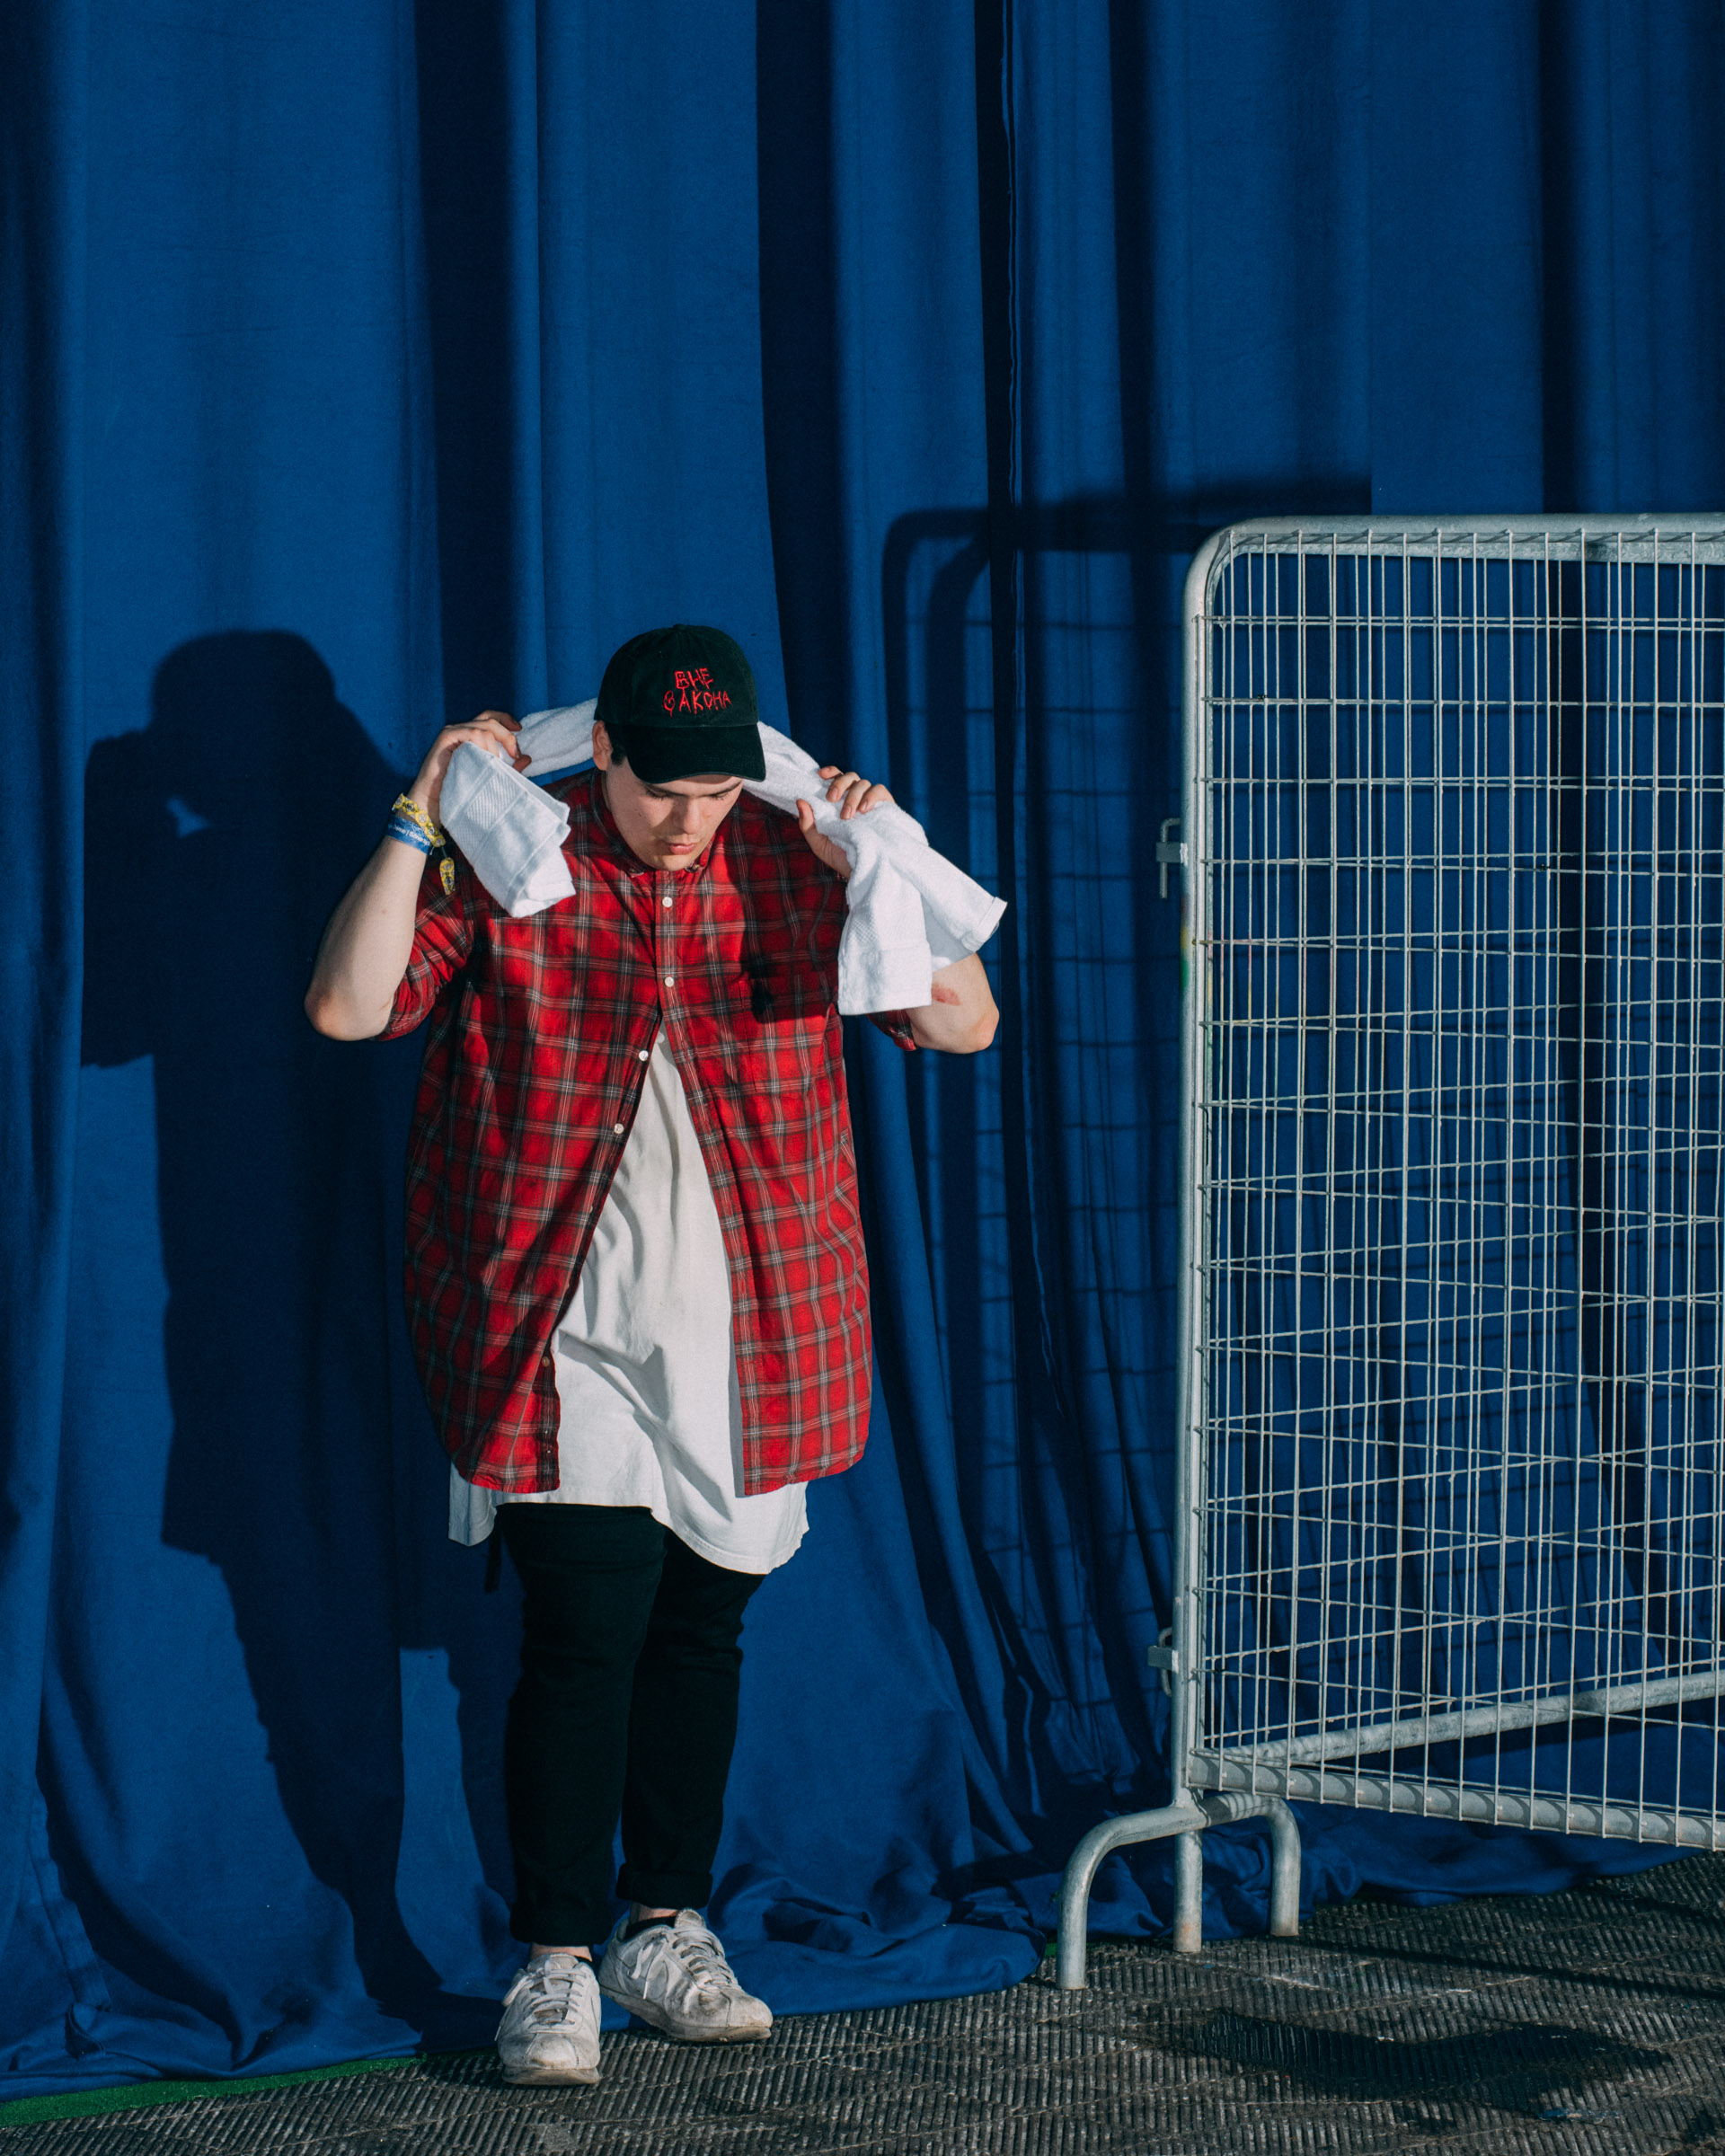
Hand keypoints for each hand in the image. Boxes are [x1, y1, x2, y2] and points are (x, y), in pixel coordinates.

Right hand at [409, 710, 525, 826]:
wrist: (432, 803)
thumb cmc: (458, 792)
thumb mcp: (489, 777)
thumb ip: (507, 768)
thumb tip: (527, 758)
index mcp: (469, 735)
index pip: (489, 718)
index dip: (506, 719)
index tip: (520, 729)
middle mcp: (460, 730)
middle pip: (489, 720)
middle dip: (507, 735)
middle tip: (516, 754)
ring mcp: (452, 732)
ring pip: (482, 728)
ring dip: (494, 747)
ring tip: (496, 765)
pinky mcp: (445, 738)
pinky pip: (470, 734)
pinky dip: (482, 745)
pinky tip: (485, 760)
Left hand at [794, 765, 892, 879]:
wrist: (863, 872)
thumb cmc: (840, 857)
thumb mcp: (819, 843)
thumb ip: (807, 824)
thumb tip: (800, 800)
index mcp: (840, 801)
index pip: (836, 777)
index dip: (830, 772)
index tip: (820, 776)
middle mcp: (856, 798)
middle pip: (850, 776)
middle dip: (839, 784)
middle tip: (831, 799)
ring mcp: (871, 802)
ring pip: (863, 783)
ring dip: (852, 796)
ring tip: (847, 817)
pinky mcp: (886, 807)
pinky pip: (880, 790)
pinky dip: (871, 796)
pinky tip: (864, 810)